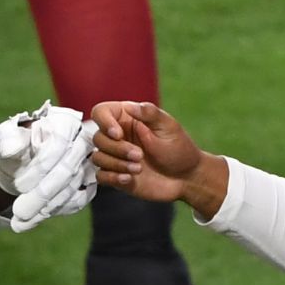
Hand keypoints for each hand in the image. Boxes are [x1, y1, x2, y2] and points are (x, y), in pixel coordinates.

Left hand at [0, 102, 99, 231]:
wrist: (21, 163)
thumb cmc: (13, 145)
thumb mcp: (4, 138)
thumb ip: (7, 140)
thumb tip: (11, 148)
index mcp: (64, 121)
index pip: (59, 144)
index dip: (40, 167)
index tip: (19, 186)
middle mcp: (82, 140)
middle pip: (68, 169)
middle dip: (42, 194)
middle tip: (19, 213)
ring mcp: (88, 164)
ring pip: (72, 189)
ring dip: (45, 207)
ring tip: (20, 221)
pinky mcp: (88, 184)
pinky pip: (77, 200)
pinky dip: (53, 212)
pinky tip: (32, 220)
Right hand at [89, 101, 225, 215]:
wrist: (186, 178)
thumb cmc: (179, 149)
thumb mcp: (169, 127)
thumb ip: (149, 113)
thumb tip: (129, 105)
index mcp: (128, 119)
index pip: (101, 112)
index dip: (104, 122)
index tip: (118, 134)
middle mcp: (119, 137)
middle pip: (98, 138)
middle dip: (117, 148)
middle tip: (139, 156)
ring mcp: (116, 157)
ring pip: (97, 157)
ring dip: (116, 164)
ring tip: (138, 169)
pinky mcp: (116, 176)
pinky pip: (100, 176)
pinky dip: (112, 177)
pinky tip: (129, 178)